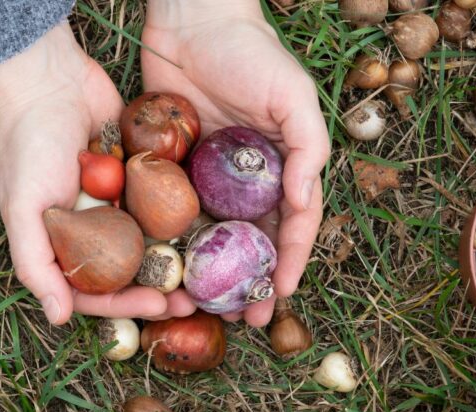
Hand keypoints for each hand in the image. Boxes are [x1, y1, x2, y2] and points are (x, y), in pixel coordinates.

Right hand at [0, 23, 178, 324]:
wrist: (49, 80)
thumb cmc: (27, 146)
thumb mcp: (23, 210)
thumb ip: (36, 265)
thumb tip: (58, 318)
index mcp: (62, 245)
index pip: (96, 291)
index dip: (126, 305)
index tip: (158, 305)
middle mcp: (92, 231)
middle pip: (131, 273)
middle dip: (161, 289)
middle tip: (192, 300)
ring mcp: (118, 204)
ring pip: (153, 242)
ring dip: (179, 260)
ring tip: (208, 271)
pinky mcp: (140, 175)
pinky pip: (165, 203)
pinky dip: (184, 217)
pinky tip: (212, 229)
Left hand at [142, 0, 328, 325]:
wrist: (190, 19)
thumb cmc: (250, 52)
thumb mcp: (292, 95)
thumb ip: (308, 148)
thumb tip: (304, 201)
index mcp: (284, 166)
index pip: (294, 225)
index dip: (289, 262)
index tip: (279, 295)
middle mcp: (248, 179)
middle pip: (253, 242)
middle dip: (251, 283)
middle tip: (245, 318)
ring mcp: (209, 178)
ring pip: (214, 237)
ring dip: (212, 275)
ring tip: (205, 307)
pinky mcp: (173, 170)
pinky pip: (174, 214)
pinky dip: (174, 244)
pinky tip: (167, 271)